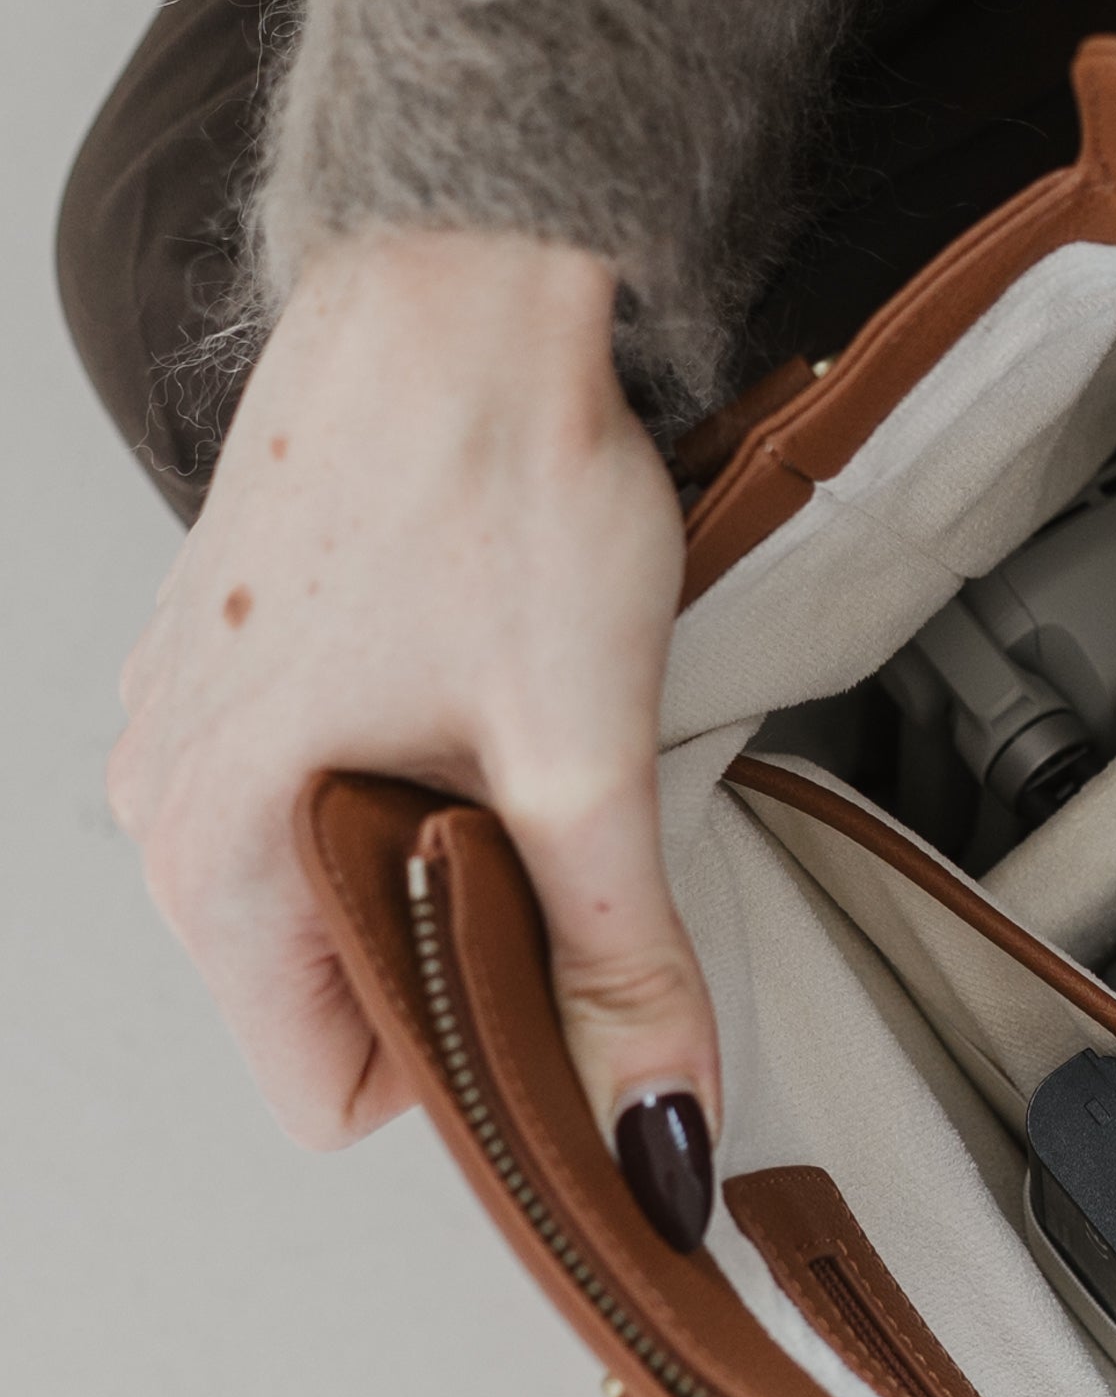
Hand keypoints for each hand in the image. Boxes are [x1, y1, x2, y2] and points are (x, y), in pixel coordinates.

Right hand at [108, 230, 720, 1238]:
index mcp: (216, 851)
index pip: (330, 1089)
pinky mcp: (235, 655)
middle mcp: (172, 796)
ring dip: (437, 856)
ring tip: (522, 741)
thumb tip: (662, 1117)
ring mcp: (192, 718)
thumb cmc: (492, 474)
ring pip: (327, 884)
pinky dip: (405, 773)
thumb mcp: (582, 752)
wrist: (457, 280)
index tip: (564, 996)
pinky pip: (317, 785)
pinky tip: (479, 684)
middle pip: (329, 991)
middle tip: (564, 837)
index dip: (469, 1072)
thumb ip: (618, 959)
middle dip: (461, 957)